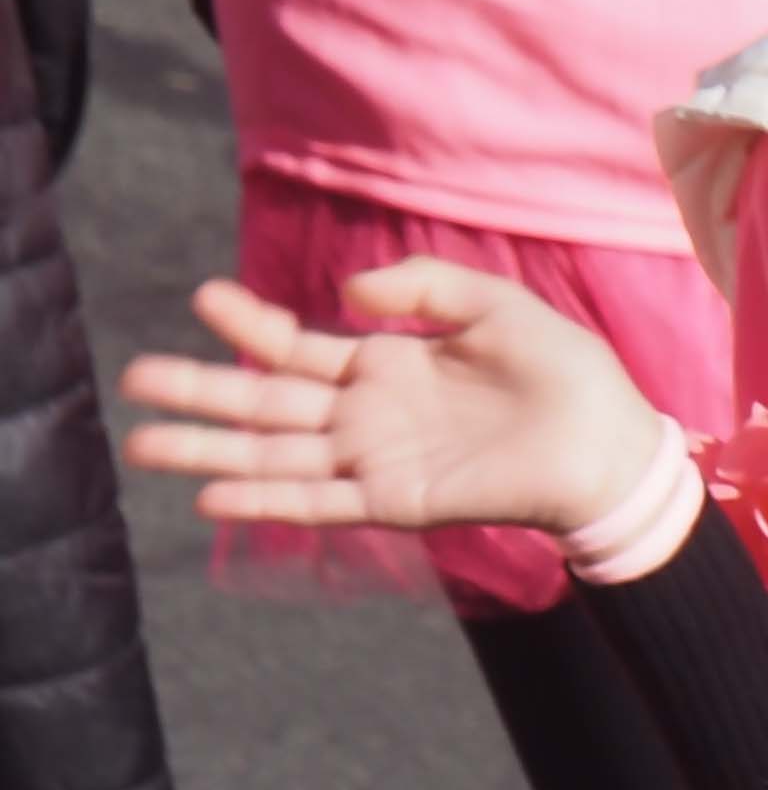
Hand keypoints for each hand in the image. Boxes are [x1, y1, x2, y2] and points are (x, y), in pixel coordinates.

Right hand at [121, 264, 676, 540]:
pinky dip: (268, 502)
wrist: (611, 442)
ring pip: (274, 456)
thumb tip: (347, 294)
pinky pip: (320, 502)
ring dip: (210, 453)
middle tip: (134, 377)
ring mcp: (376, 460)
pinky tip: (214, 498)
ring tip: (142, 444)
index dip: (249, 325)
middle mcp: (367, 415)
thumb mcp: (494, 304)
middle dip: (200, 392)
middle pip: (265, 404)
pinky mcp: (397, 502)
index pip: (297, 346)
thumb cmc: (564, 372)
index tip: (203, 299)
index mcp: (386, 365)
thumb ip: (423, 287)